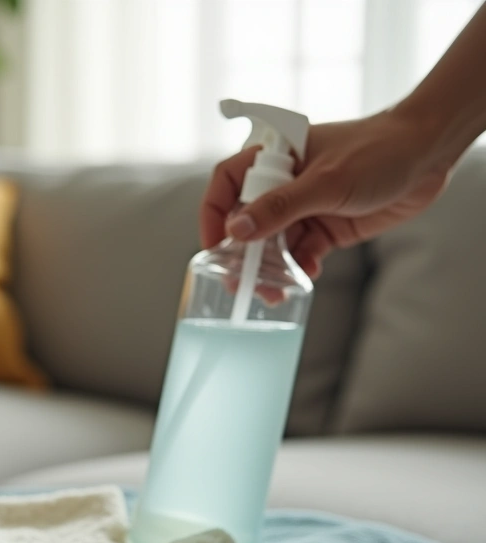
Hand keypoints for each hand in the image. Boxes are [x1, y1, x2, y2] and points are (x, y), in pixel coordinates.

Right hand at [200, 108, 452, 278]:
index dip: (213, 214)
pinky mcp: (325, 227)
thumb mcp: (324, 182)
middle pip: (247, 222)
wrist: (427, 157)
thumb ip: (279, 208)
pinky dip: (299, 268)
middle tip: (240, 283)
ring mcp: (304, 207)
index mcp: (275, 159)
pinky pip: (301, 253)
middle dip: (243, 255)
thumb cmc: (377, 152)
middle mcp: (284, 184)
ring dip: (270, 269)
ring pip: (273, 244)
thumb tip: (235, 231)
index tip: (213, 247)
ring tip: (273, 292)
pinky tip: (306, 276)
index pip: (227, 184)